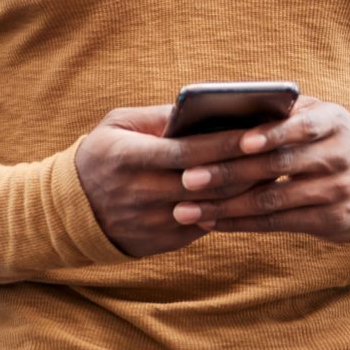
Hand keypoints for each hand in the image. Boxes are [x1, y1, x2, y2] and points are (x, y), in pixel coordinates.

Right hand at [73, 104, 279, 256]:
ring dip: (244, 191)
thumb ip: (158, 117)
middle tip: (280, 152)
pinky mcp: (161, 241)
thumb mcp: (117, 125)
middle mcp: (140, 192)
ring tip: (273, 172)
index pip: (186, 151)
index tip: (257, 132)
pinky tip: (250, 195)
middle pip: (205, 182)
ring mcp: (151, 221)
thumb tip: (202, 108)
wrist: (69, 211)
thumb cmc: (100, 156)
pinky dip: (229, 210)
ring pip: (210, 207)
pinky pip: (205, 226)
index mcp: (128, 157)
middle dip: (245, 167)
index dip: (223, 143)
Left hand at [168, 97, 349, 241]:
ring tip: (186, 210)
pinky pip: (278, 223)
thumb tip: (221, 111)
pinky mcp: (332, 220)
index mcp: (332, 121)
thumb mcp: (318, 120)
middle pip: (277, 165)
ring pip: (273, 200)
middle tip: (187, 179)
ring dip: (225, 206)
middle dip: (228, 173)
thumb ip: (282, 113)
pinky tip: (211, 223)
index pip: (301, 126)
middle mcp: (339, 155)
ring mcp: (337, 190)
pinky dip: (240, 224)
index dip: (272, 134)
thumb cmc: (328, 143)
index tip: (240, 141)